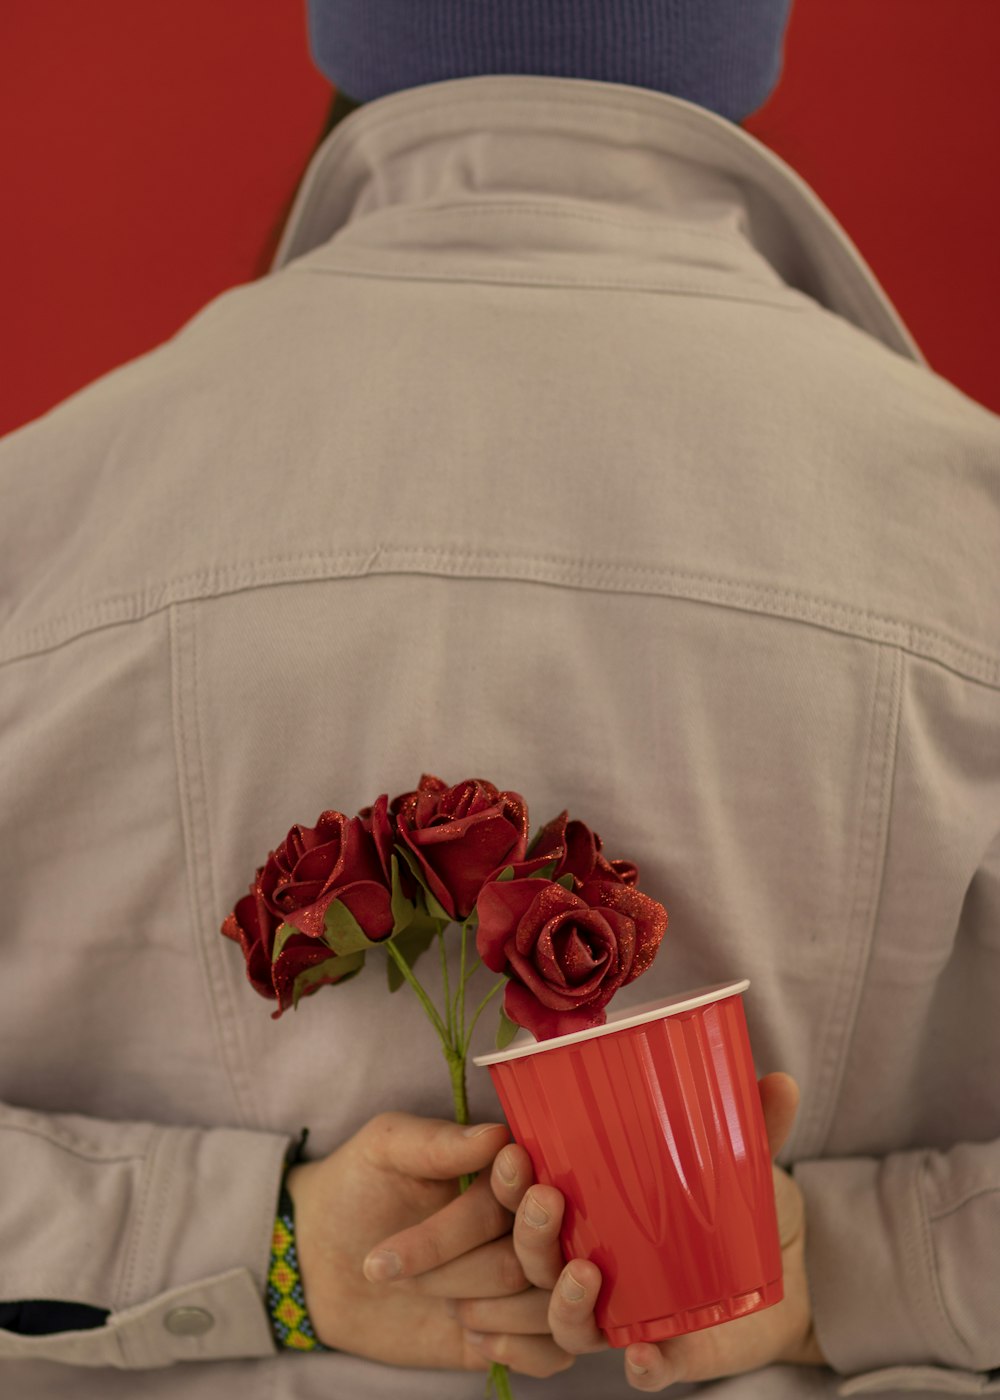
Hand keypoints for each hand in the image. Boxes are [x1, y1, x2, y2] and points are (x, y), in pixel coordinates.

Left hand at [284, 1111, 573, 1376]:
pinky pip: (553, 1355)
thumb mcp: (385, 1148)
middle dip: (470, 1267)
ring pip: (543, 1307)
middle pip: (538, 1254)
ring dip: (480, 1309)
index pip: (534, 1191)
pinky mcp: (517, 1334)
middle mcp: (527, 1226)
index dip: (524, 1199)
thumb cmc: (358, 1185)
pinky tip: (474, 1336)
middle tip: (403, 1271)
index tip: (496, 1187)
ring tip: (433, 1297)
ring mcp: (526, 1283)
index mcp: (508, 1173)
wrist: (322, 1259)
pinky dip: (517, 1350)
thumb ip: (437, 1142)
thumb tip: (497, 1136)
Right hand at [465, 1072, 827, 1389]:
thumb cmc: (741, 1201)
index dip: (507, 1181)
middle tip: (543, 1200)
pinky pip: (644, 1368)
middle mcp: (594, 1261)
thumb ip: (755, 1122)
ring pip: (569, 1323)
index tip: (511, 1152)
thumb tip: (780, 1080)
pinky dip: (644, 1366)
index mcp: (590, 1206)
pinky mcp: (672, 1350)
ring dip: (564, 1303)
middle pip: (534, 1260)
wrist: (793, 1266)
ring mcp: (627, 1310)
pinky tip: (645, 1354)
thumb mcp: (742, 1157)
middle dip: (528, 1234)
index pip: (525, 1195)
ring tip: (583, 1273)